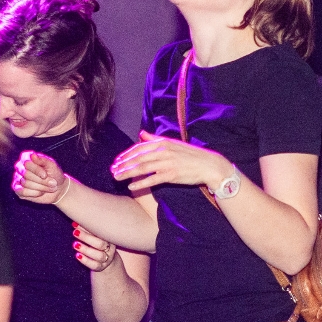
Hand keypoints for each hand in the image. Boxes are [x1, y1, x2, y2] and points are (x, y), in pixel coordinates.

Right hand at [13, 151, 69, 204]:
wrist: (58, 189)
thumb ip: (42, 160)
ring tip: (48, 187)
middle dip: (41, 180)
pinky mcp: (18, 190)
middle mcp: (20, 167)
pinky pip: (23, 192)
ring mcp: (18, 179)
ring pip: (25, 183)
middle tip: (51, 183)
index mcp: (27, 157)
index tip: (45, 175)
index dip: (37, 170)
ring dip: (40, 187)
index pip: (27, 163)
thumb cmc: (54, 175)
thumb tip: (32, 155)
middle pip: (26, 174)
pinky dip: (34, 193)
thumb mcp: (52, 165)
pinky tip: (40, 192)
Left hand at [73, 225, 118, 270]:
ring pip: (98, 255)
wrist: (107, 260)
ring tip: (75, 244)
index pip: (101, 232)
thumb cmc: (98, 244)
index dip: (89, 228)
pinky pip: (94, 265)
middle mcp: (110, 248)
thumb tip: (75, 223)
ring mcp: (106, 259)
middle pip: (100, 243)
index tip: (77, 225)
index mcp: (109, 238)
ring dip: (86, 249)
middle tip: (75, 233)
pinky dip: (85, 260)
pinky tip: (77, 255)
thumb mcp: (96, 237)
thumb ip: (87, 230)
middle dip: (87, 237)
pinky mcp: (101, 267)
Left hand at [110, 133, 232, 192]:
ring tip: (117, 177)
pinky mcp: (172, 175)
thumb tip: (141, 134)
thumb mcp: (173, 143)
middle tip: (112, 170)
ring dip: (127, 173)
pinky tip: (131, 186)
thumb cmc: (191, 155)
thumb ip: (155, 139)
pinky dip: (141, 183)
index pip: (139, 148)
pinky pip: (153, 179)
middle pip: (138, 157)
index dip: (126, 154)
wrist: (209, 165)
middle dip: (123, 164)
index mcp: (163, 142)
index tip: (117, 160)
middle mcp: (163, 151)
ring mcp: (167, 163)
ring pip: (142, 168)